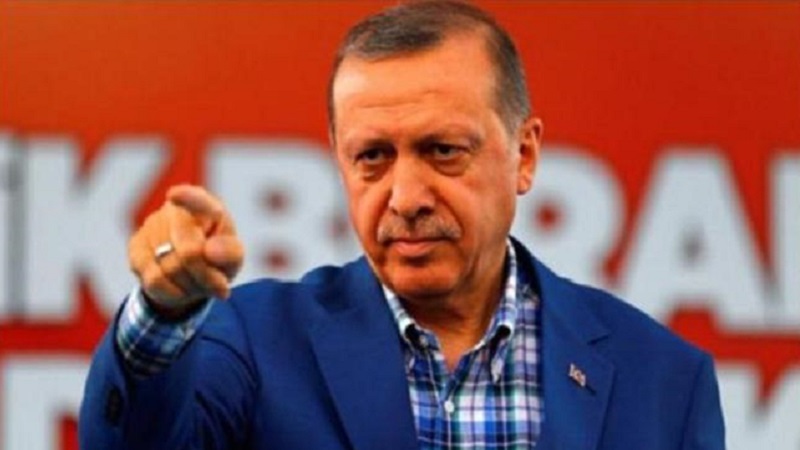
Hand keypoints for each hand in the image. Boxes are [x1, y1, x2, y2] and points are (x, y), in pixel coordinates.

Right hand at [128, 185, 243, 318]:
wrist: (192, 273)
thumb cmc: (217, 257)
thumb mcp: (233, 257)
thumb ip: (230, 252)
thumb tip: (210, 251)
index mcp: (205, 206)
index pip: (196, 200)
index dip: (186, 198)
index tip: (175, 195)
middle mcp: (174, 210)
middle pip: (189, 253)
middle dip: (205, 276)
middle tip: (219, 285)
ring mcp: (151, 226)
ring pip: (169, 269)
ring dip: (190, 286)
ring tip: (199, 285)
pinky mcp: (135, 248)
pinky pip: (154, 280)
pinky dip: (172, 292)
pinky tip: (181, 290)